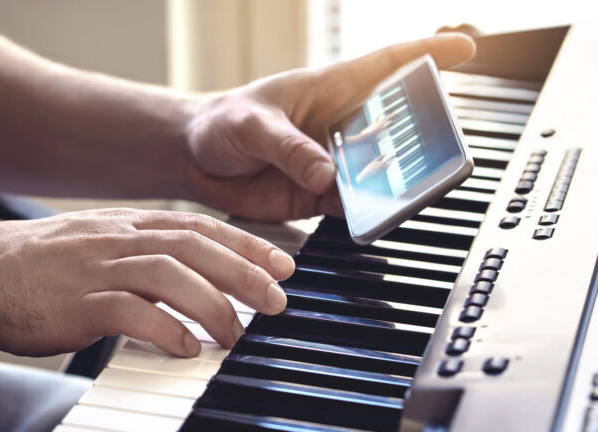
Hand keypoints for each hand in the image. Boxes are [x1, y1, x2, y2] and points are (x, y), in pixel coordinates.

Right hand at [0, 208, 294, 357]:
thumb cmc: (36, 266)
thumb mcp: (94, 243)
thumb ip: (138, 251)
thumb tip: (185, 272)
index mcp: (125, 224)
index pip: (198, 227)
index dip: (244, 243)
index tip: (280, 261)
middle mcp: (117, 239)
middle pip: (194, 247)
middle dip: (243, 271)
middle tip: (277, 298)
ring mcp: (97, 269)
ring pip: (169, 275)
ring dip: (213, 304)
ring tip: (237, 333)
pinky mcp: (77, 304)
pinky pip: (130, 313)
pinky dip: (166, 330)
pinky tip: (187, 348)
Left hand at [185, 33, 474, 220]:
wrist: (193, 160)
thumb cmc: (221, 123)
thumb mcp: (251, 126)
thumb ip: (287, 148)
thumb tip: (326, 173)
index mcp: (328, 89)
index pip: (385, 65)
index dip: (427, 54)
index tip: (466, 48)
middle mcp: (338, 125)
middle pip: (394, 126)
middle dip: (422, 134)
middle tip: (442, 146)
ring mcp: (331, 162)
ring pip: (378, 172)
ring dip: (394, 182)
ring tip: (410, 190)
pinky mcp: (318, 195)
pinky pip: (352, 206)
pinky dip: (365, 213)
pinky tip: (371, 216)